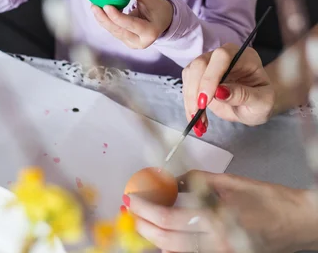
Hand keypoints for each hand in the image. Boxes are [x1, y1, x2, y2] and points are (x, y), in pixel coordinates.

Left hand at [91, 0, 172, 48]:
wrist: (164, 22)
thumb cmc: (160, 9)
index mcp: (149, 32)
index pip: (130, 24)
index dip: (117, 16)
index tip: (106, 6)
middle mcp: (140, 42)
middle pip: (118, 30)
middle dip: (104, 19)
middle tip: (94, 6)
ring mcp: (132, 43)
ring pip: (114, 31)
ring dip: (103, 19)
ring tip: (94, 6)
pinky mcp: (126, 41)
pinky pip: (114, 30)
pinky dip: (106, 20)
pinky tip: (99, 10)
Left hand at [129, 171, 316, 252]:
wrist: (296, 222)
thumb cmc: (265, 197)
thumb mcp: (229, 182)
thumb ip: (196, 181)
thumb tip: (170, 181)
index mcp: (217, 219)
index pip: (170, 219)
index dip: (147, 208)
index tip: (132, 197)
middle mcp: (216, 244)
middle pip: (168, 241)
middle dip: (145, 226)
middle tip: (132, 210)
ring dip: (156, 238)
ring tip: (143, 222)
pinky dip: (175, 247)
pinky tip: (165, 236)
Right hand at [182, 44, 274, 134]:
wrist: (254, 105)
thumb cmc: (261, 101)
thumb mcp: (261, 103)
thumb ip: (243, 95)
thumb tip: (219, 92)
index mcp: (244, 57)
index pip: (222, 57)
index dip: (211, 76)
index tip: (205, 100)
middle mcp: (224, 56)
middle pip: (201, 62)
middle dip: (195, 88)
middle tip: (197, 113)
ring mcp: (210, 63)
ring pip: (190, 72)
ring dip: (190, 98)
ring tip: (199, 121)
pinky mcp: (199, 74)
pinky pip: (187, 83)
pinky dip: (188, 102)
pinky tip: (197, 117)